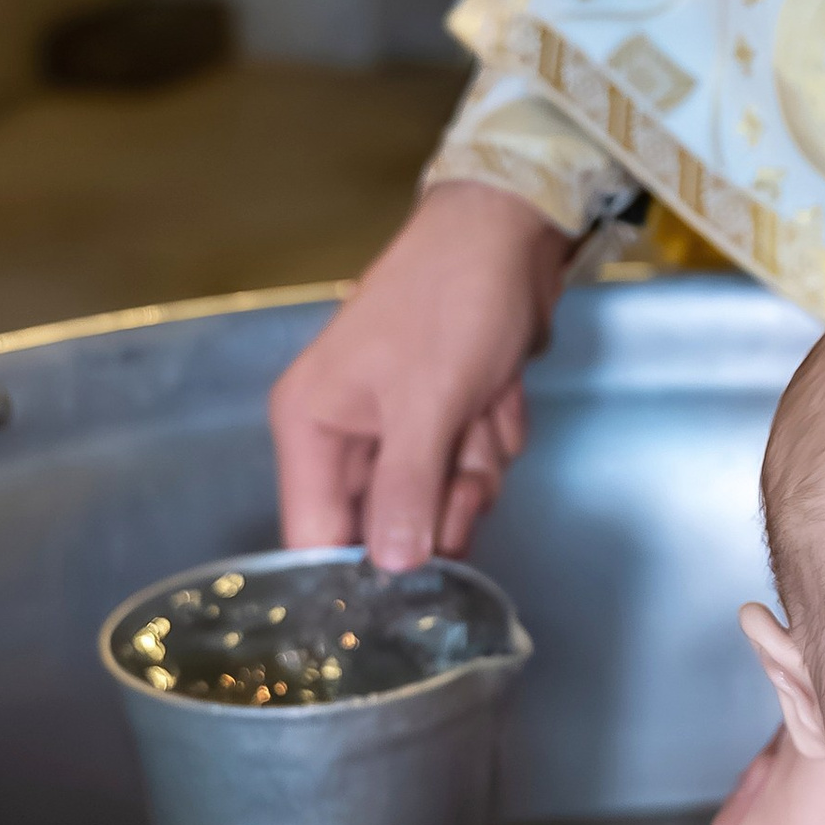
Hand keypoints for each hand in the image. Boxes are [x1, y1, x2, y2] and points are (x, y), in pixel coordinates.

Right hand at [269, 181, 574, 569]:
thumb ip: (404, 490)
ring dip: (477, 465)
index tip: (406, 592)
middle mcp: (345, 432)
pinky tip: (498, 393)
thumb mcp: (427, 401)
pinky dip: (494, 438)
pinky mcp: (444, 420)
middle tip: (465, 458)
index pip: (313, 534)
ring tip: (483, 407)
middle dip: (442, 500)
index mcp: (311, 424)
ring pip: (442, 501)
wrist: (512, 233)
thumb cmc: (452, 299)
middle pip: (388, 525)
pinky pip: (471, 469)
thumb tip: (389, 567)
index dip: (358, 571)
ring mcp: (399, 428)